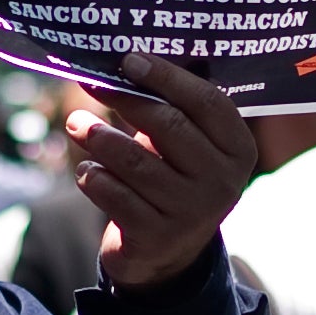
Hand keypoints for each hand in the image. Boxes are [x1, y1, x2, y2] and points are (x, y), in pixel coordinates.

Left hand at [69, 53, 255, 292]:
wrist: (167, 255)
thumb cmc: (173, 180)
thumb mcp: (186, 148)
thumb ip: (172, 109)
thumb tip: (127, 61)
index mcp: (238, 150)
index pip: (208, 102)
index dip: (168, 76)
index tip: (130, 59)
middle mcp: (222, 182)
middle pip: (169, 126)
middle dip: (124, 98)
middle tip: (90, 82)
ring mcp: (191, 213)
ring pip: (134, 162)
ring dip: (99, 138)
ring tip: (77, 125)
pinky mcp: (156, 237)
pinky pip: (114, 194)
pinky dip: (93, 177)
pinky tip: (87, 171)